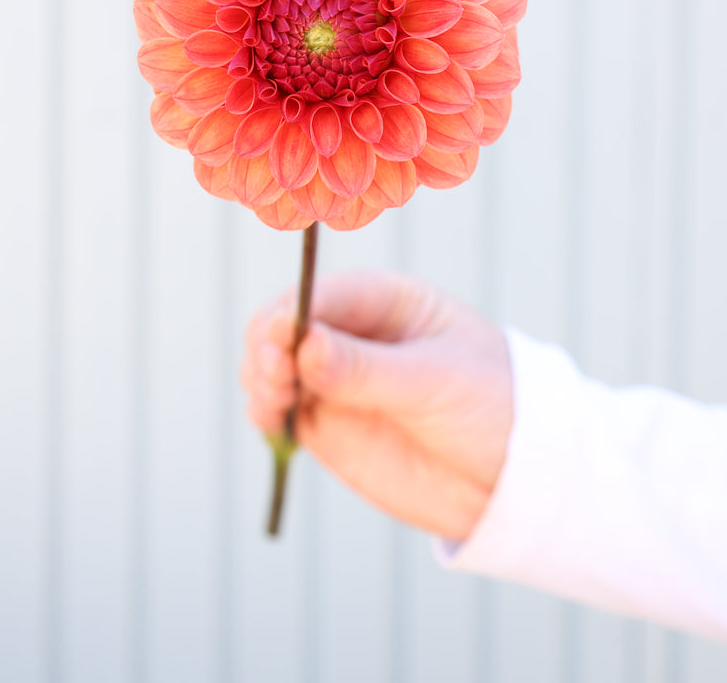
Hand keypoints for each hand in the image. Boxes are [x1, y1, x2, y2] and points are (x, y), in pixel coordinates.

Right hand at [242, 272, 513, 540]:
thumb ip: (368, 369)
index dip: (292, 313)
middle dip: (268, 346)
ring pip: (272, 365)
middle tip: (275, 379)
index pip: (322, 294)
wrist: (513, 479)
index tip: (281, 341)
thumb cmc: (490, 407)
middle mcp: (352, 334)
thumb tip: (304, 346)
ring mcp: (335, 379)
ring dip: (259, 377)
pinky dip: (263, 411)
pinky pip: (277, 408)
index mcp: (386, 301)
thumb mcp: (436, 382)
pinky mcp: (326, 423)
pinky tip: (270, 420)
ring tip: (274, 403)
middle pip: (283, 324)